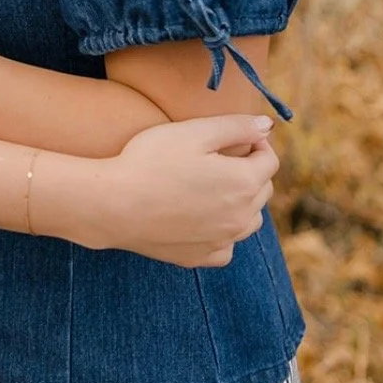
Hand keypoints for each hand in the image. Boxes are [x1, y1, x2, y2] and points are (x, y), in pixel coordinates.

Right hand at [51, 115, 278, 264]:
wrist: (113, 204)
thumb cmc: (150, 160)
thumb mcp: (194, 131)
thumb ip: (236, 126)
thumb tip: (267, 125)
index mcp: (243, 182)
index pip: (269, 161)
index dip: (256, 144)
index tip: (237, 137)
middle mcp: (240, 217)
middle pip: (262, 190)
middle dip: (251, 171)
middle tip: (222, 158)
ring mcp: (221, 241)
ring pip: (249, 220)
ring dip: (242, 202)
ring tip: (214, 186)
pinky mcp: (200, 257)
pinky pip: (226, 246)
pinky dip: (223, 232)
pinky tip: (202, 218)